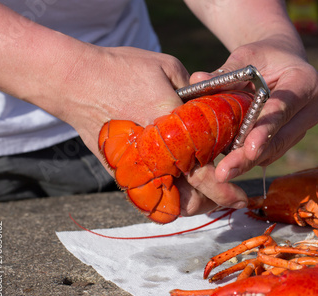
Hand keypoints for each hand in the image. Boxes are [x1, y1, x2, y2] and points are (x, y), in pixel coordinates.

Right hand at [56, 45, 246, 216]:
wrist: (75, 81)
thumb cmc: (122, 70)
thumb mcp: (169, 69)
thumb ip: (196, 93)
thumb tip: (209, 108)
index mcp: (173, 130)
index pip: (206, 173)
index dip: (227, 190)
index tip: (242, 199)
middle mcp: (156, 156)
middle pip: (191, 200)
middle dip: (213, 202)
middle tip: (227, 197)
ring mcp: (136, 168)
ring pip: (170, 204)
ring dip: (192, 203)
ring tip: (205, 193)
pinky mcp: (121, 171)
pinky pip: (150, 195)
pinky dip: (168, 195)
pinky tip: (177, 184)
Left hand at [182, 37, 317, 214]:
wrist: (283, 64)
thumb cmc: (263, 57)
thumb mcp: (247, 57)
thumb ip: (225, 72)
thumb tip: (196, 81)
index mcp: (305, 82)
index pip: (284, 107)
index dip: (266, 128)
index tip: (249, 147)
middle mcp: (309, 110)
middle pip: (279, 138)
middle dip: (250, 157)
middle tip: (224, 172)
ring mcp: (301, 128)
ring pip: (274, 151)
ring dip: (246, 163)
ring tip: (221, 173)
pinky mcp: (290, 140)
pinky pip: (269, 154)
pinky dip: (248, 159)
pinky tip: (227, 166)